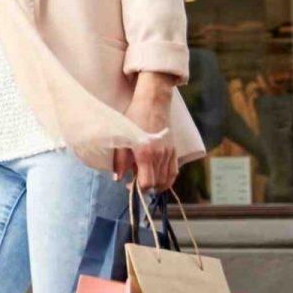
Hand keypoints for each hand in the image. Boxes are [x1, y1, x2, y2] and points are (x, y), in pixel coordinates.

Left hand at [114, 74, 177, 191]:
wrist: (153, 103)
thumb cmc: (134, 118)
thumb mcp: (122, 138)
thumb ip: (120, 161)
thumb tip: (118, 179)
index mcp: (145, 153)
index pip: (146, 183)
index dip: (137, 189)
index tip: (128, 185)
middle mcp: (160, 155)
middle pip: (156, 184)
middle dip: (145, 187)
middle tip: (133, 182)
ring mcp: (169, 153)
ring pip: (166, 180)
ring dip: (155, 184)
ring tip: (143, 180)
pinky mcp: (175, 150)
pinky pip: (174, 172)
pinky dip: (167, 179)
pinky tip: (158, 179)